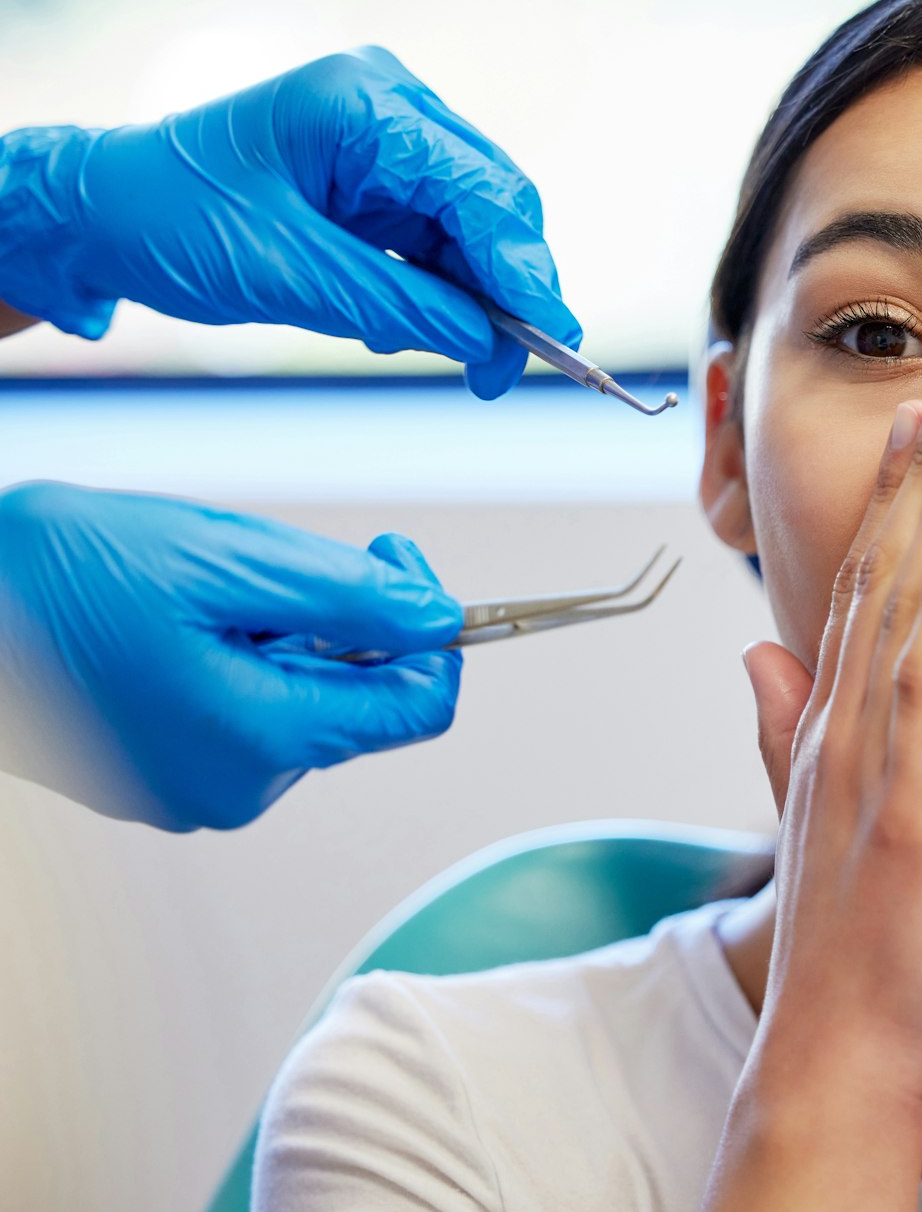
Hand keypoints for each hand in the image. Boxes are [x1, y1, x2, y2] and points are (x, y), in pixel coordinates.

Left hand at [0, 46, 576, 397]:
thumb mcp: (289, 275)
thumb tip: (489, 342)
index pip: (479, 189)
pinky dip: (443, 293)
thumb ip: (400, 306)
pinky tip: (423, 330)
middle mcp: (389, 111)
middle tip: (507, 370)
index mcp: (363, 105)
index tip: (555, 336)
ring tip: (469, 365)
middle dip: (509, 291)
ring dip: (479, 301)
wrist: (103, 217)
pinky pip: (441, 243)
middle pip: (494, 205)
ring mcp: (388, 145)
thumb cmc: (167, 220)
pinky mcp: (381, 183)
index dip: (522, 267)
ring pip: (477, 231)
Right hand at [0, 482, 461, 830]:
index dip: (432, 631)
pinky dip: (237, 662)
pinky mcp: (157, 778)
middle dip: (342, 623)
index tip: (397, 565)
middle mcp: (235, 788)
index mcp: (262, 740)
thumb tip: (440, 618)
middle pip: (358, 703)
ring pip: (299, 704)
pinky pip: (241, 717)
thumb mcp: (224, 559)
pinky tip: (173, 625)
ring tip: (199, 594)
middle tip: (275, 560)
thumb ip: (349, 595)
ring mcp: (190, 790)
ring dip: (283, 639)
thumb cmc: (53, 576)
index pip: (418, 709)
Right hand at [707, 369, 921, 1209]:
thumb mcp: (833, 815)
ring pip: (904, 606)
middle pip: (888, 574)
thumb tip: (762, 659)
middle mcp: (851, 726)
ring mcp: (873, 761)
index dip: (906, 498)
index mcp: (850, 726)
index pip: (878, 588)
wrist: (842, 1050)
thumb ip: (800, 730)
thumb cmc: (864, 937)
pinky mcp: (903, 809)